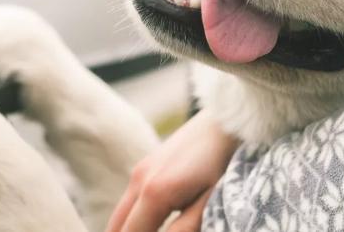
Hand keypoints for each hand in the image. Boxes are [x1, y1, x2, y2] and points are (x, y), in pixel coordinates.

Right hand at [105, 111, 239, 231]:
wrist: (225, 122)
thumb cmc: (225, 163)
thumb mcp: (210, 201)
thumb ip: (184, 228)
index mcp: (154, 193)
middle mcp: (139, 180)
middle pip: (118, 228)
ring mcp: (139, 170)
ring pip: (120, 215)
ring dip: (130, 230)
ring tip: (149, 229)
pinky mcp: (144, 166)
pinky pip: (129, 202)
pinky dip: (133, 219)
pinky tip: (149, 225)